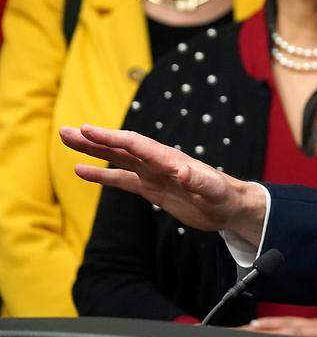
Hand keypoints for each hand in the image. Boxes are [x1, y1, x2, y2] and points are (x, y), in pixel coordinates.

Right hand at [60, 124, 264, 243]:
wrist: (230, 207)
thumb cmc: (225, 196)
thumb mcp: (213, 190)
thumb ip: (198, 181)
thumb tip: (182, 171)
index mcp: (169, 159)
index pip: (136, 145)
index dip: (112, 137)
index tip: (88, 130)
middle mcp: (158, 163)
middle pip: (121, 147)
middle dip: (94, 139)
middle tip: (66, 131)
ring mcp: (153, 174)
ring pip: (117, 159)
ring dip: (93, 151)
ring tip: (68, 141)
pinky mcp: (152, 189)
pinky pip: (122, 180)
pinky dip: (102, 175)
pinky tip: (81, 171)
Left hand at [242, 316, 316, 336]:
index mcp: (316, 325)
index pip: (287, 323)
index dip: (269, 324)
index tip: (250, 326)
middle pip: (287, 324)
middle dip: (267, 326)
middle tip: (246, 326)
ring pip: (295, 326)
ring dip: (276, 327)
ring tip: (258, 328)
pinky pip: (312, 334)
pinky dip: (300, 332)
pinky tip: (288, 335)